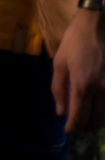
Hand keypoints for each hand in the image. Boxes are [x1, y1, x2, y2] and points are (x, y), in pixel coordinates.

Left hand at [52, 9, 104, 131]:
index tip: (68, 130)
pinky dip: (104, 112)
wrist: (96, 28)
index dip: (73, 127)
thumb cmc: (74, 44)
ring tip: (85, 120)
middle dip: (84, 127)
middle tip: (75, 125)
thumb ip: (58, 90)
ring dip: (95, 122)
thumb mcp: (59, 64)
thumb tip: (60, 112)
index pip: (79, 117)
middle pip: (95, 120)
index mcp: (83, 85)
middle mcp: (101, 90)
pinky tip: (96, 109)